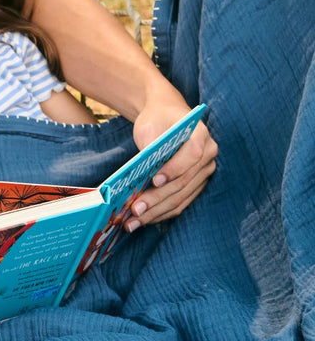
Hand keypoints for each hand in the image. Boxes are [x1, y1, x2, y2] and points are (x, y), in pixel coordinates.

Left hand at [127, 94, 216, 228]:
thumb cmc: (156, 120)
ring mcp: (204, 173)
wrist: (166, 117)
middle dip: (157, 199)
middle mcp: (208, 155)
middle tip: (134, 210)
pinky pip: (180, 203)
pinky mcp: (196, 186)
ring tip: (132, 222)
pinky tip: (142, 220)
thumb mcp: (149, 126)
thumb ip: (149, 148)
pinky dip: (160, 213)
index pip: (192, 154)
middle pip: (183, 182)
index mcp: (201, 134)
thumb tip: (142, 177)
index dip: (174, 169)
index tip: (154, 180)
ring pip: (181, 198)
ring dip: (155, 212)